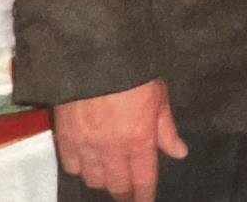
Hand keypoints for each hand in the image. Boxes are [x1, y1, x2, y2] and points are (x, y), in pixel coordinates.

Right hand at [53, 78, 186, 201]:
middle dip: (124, 193)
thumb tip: (180, 152)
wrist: (98, 59)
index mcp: (140, 140)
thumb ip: (167, 130)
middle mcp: (113, 150)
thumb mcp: (160, 98)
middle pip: (117, 186)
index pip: (143, 180)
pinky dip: (81, 169)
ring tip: (110, 175)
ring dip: (103, 180)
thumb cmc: (135, 74)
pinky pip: (72, 167)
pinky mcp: (66, 140)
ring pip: (94, 180)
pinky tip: (87, 162)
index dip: (144, 196)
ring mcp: (87, 147)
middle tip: (128, 194)